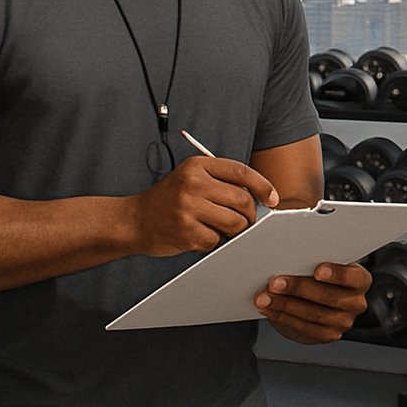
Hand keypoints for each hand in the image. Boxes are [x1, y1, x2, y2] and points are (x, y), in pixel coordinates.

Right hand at [132, 155, 278, 255]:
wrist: (133, 220)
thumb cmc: (169, 200)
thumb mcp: (191, 178)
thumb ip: (221, 181)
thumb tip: (260, 196)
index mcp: (198, 166)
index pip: (241, 172)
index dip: (263, 185)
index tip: (273, 198)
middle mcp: (193, 183)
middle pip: (242, 200)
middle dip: (250, 214)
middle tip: (245, 221)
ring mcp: (188, 207)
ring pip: (235, 222)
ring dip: (235, 230)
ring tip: (222, 228)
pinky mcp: (186, 231)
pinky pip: (217, 240)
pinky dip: (213, 241)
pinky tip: (198, 235)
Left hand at [254, 261, 371, 344]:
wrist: (321, 300)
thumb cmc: (319, 272)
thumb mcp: (323, 260)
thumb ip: (314, 257)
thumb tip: (289, 251)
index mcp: (360, 279)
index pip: (352, 277)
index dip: (336, 274)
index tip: (317, 270)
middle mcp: (355, 302)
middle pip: (328, 297)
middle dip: (298, 288)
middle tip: (275, 282)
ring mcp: (343, 321)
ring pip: (313, 314)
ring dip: (284, 305)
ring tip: (264, 297)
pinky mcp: (327, 335)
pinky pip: (303, 328)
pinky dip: (282, 317)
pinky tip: (268, 308)